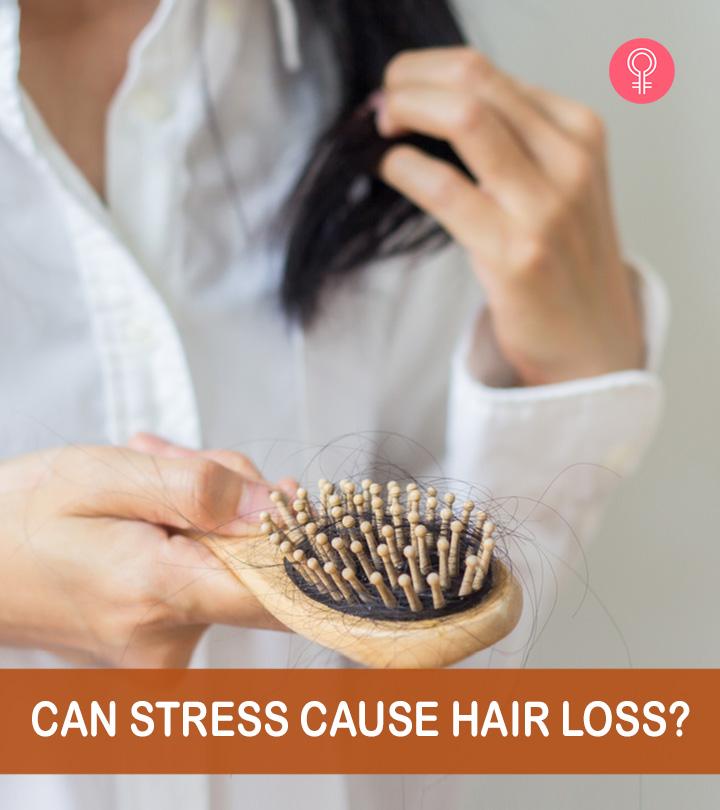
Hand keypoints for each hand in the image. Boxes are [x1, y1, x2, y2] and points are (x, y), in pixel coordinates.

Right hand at [0, 438, 286, 666]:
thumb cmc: (20, 515)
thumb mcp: (107, 476)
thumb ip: (200, 490)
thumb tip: (276, 506)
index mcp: (157, 594)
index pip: (278, 587)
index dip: (295, 534)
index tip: (284, 495)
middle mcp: (166, 640)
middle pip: (256, 565)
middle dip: (234, 502)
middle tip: (178, 462)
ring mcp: (161, 652)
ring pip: (230, 565)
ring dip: (205, 513)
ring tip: (149, 478)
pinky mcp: (158, 647)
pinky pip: (204, 580)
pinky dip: (189, 538)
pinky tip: (148, 508)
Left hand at [377, 47, 643, 385]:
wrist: (591, 342)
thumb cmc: (562, 262)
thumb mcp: (556, 185)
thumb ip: (513, 143)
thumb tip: (433, 106)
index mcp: (580, 134)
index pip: (490, 74)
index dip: (430, 72)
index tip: (400, 88)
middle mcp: (570, 160)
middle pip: (475, 81)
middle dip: (412, 79)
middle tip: (383, 101)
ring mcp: (547, 207)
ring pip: (464, 119)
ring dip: (406, 110)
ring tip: (381, 127)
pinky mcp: (516, 253)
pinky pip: (445, 188)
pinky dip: (405, 168)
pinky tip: (390, 168)